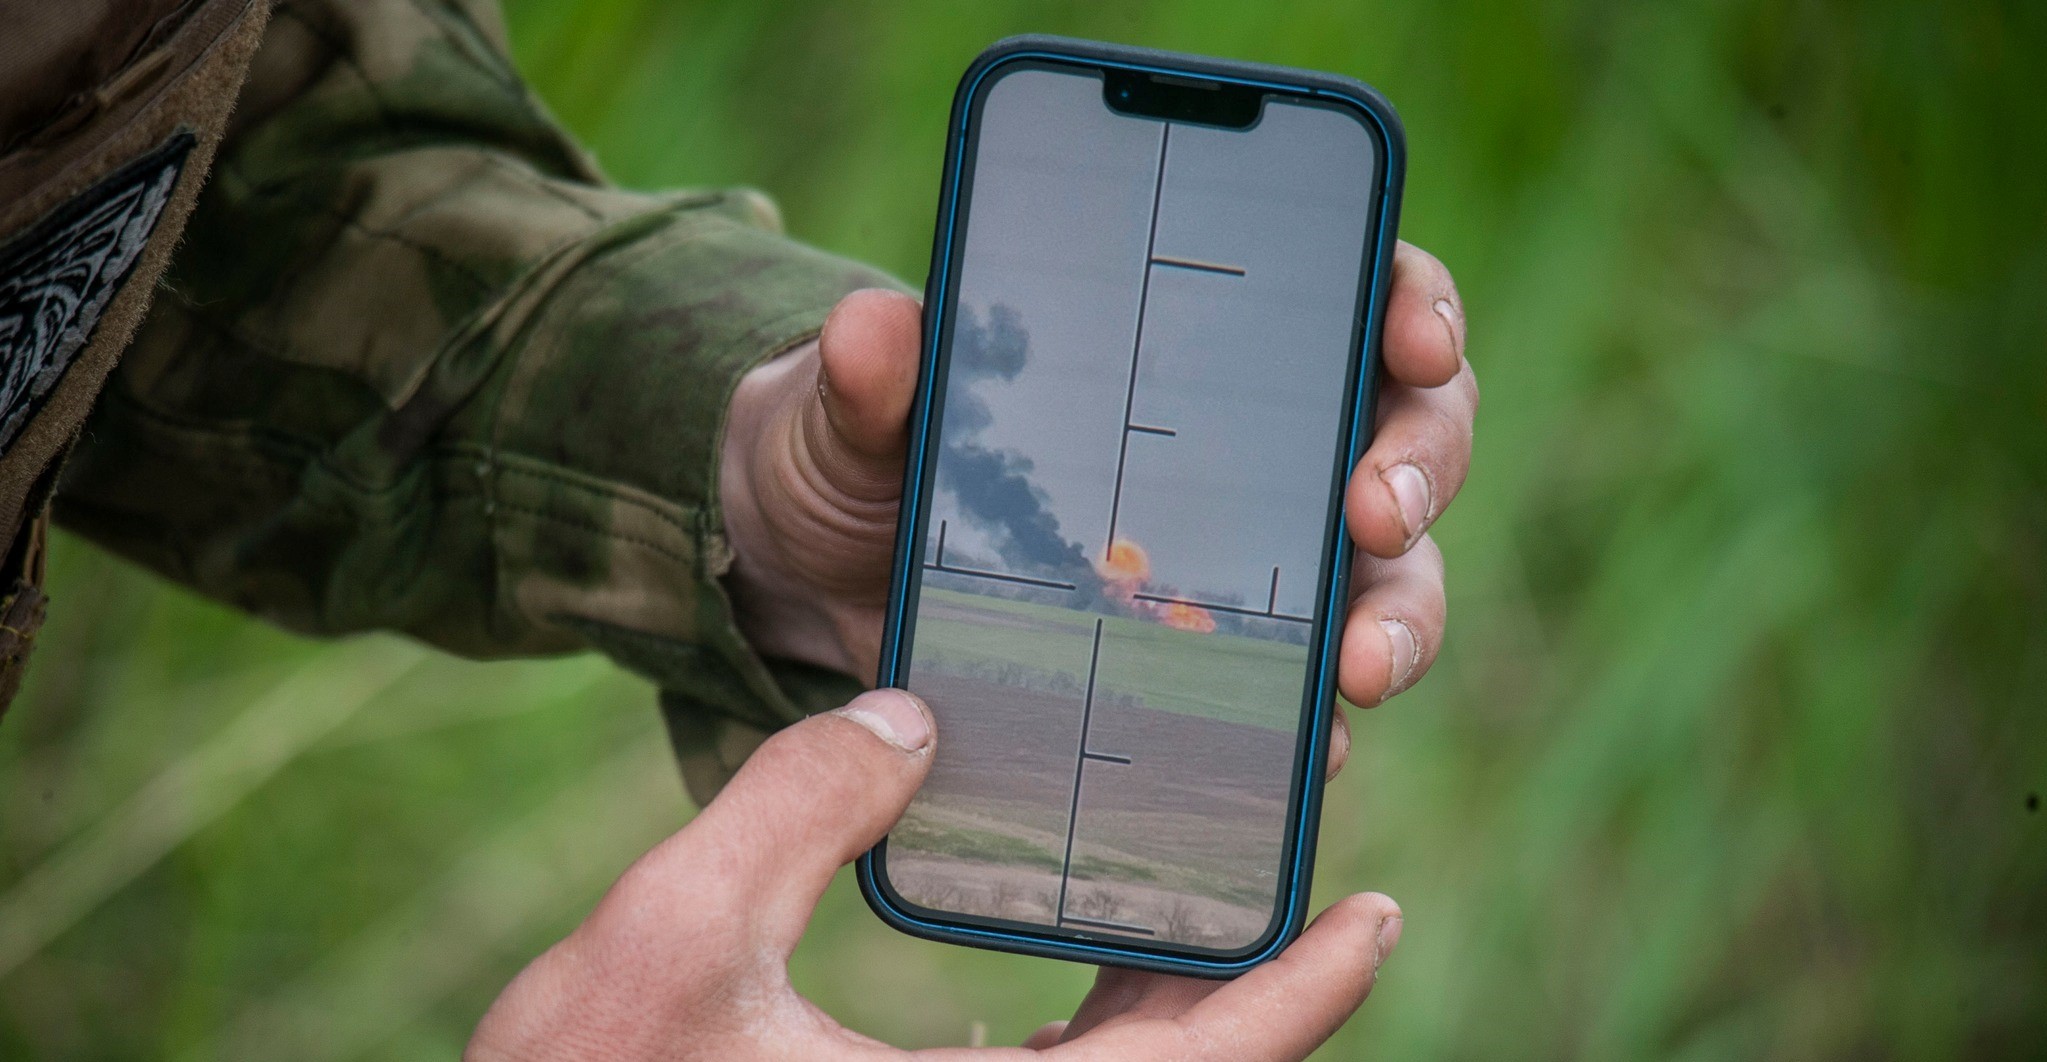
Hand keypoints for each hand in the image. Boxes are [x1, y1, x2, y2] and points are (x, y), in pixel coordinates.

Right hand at [465, 690, 1402, 1059]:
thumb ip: (794, 808)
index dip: (1302, 995)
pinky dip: (1068, 1038)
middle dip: (1236, 980)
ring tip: (1169, 891)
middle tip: (1277, 861)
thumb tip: (908, 716)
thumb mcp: (667, 936)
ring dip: (1153, 1005)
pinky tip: (1037, 973)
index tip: (1372, 912)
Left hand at [719, 243, 1474, 758]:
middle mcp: (1256, 448)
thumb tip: (873, 332)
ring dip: (1398, 617)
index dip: (1410, 302)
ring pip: (1386, 577)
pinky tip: (1308, 754)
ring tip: (1359, 666)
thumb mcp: (851, 411)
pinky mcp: (1220, 671)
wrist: (823, 583)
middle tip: (1374, 509)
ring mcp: (1251, 564)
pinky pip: (1306, 703)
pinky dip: (1321, 729)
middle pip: (1405, 433)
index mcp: (1198, 343)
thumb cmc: (860, 456)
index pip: (1351, 291)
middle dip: (1417, 466)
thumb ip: (871, 377)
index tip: (1411, 336)